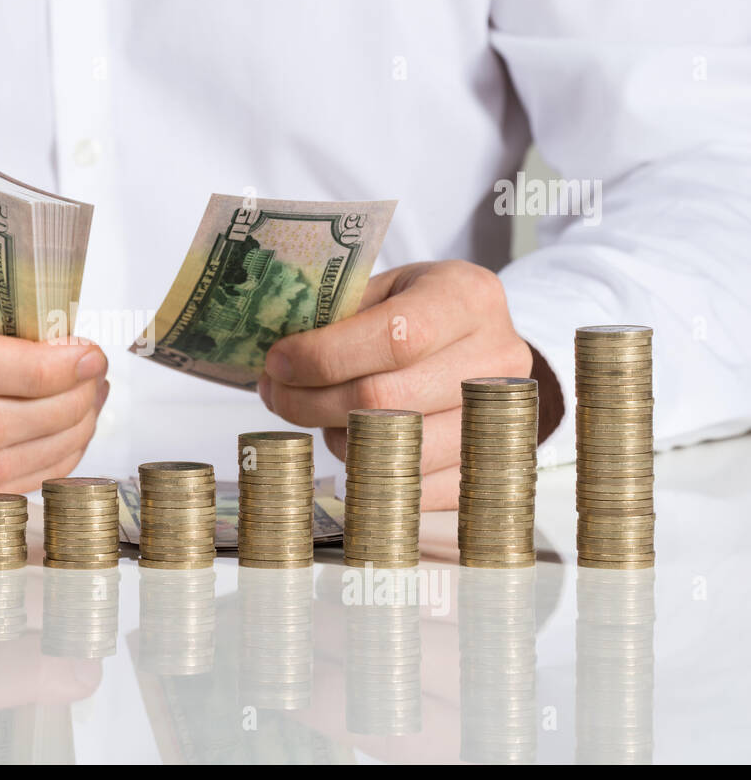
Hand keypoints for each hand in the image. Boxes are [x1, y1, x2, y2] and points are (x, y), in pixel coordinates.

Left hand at [257, 260, 561, 509]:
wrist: (478, 344)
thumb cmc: (417, 311)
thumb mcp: (381, 290)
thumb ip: (336, 319)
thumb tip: (277, 366)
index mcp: (466, 297)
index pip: (395, 337)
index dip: (324, 357)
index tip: (278, 363)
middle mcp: (497, 356)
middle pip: (387, 399)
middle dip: (310, 402)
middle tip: (277, 394)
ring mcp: (502, 418)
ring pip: (395, 449)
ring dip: (335, 438)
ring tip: (315, 414)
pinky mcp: (490, 466)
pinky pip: (413, 489)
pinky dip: (367, 471)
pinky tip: (350, 441)